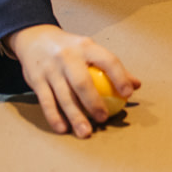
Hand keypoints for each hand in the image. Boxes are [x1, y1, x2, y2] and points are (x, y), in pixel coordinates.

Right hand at [6, 24, 138, 137]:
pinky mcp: (36, 79)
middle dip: (94, 102)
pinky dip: (54, 116)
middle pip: (82, 82)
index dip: (120, 76)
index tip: (128, 93)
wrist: (34, 38)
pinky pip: (46, 101)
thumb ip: (111, 66)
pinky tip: (63, 128)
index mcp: (86, 47)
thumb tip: (136, 85)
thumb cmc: (70, 49)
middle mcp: (67, 56)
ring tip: (86, 132)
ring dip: (75, 116)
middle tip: (103, 118)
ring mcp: (50, 68)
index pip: (107, 60)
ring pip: (64, 95)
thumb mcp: (89, 50)